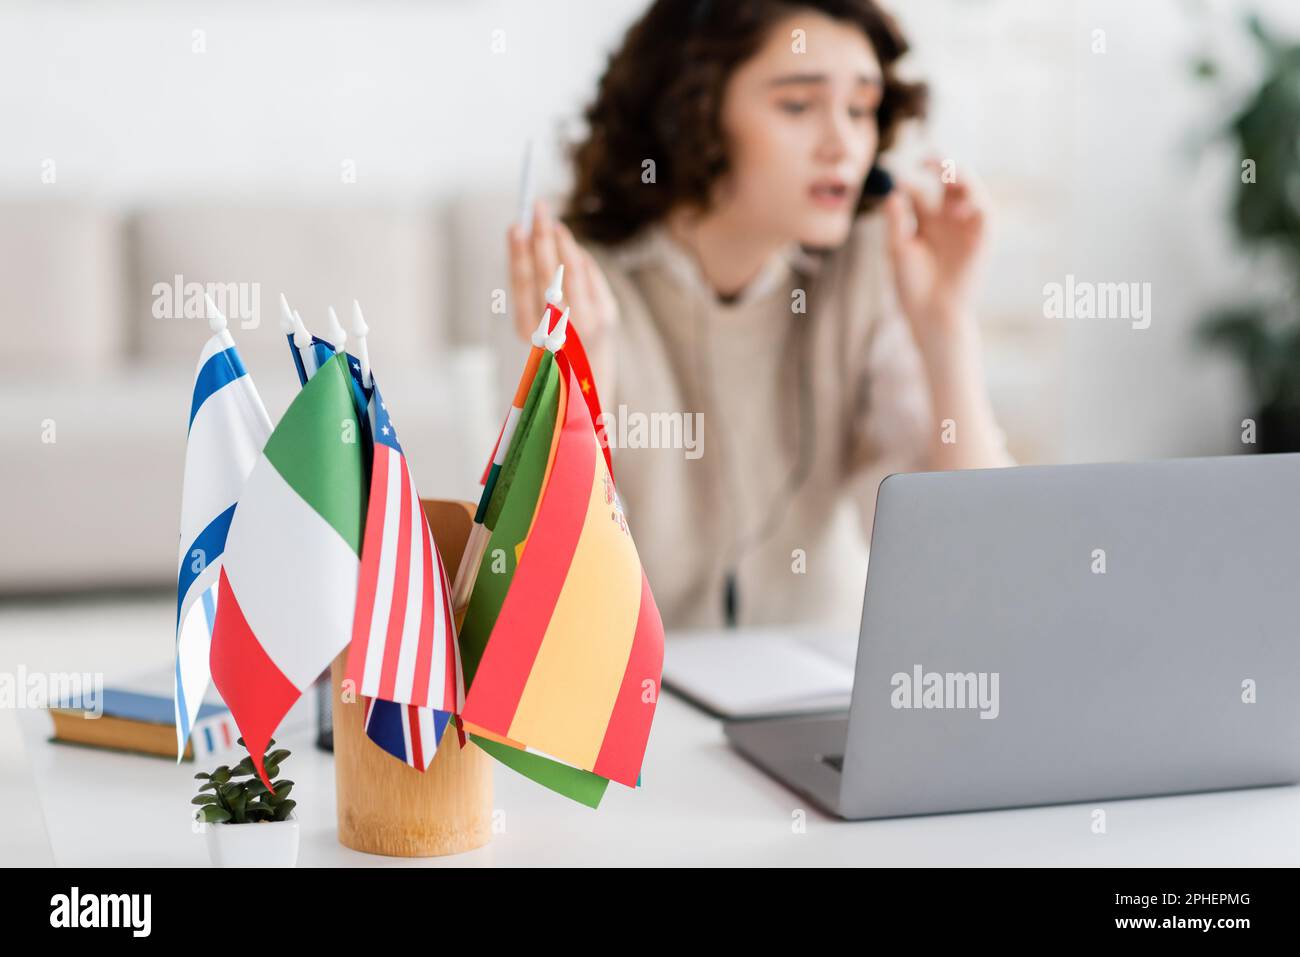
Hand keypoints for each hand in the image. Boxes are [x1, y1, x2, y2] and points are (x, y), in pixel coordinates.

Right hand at [507, 199, 619, 351]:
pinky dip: (579, 257)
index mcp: (530, 332)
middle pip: (548, 272)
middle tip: (536, 207)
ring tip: (553, 222)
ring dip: (563, 242)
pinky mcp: (606, 316)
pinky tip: (568, 243)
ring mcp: (586, 323)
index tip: (515, 225)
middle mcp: (558, 329)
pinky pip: (590, 277)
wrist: (587, 382)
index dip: (519, 252)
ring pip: (572, 271)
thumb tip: (536, 240)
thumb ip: (531, 291)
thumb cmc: (554, 349)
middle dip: (542, 236)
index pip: (522, 284)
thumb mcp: (533, 328)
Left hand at [883, 159, 988, 345]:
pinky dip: (974, 199)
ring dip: (959, 174)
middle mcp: (947, 219)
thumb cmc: (912, 286)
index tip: (896, 179)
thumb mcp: (899, 249)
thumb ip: (897, 221)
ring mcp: (965, 226)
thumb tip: (893, 192)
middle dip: (939, 165)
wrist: (932, 313)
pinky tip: (958, 202)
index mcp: (925, 221)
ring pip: (968, 189)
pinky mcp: (982, 236)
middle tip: (925, 158)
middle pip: (946, 182)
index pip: (918, 190)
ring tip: (943, 169)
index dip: (907, 181)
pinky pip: (984, 209)